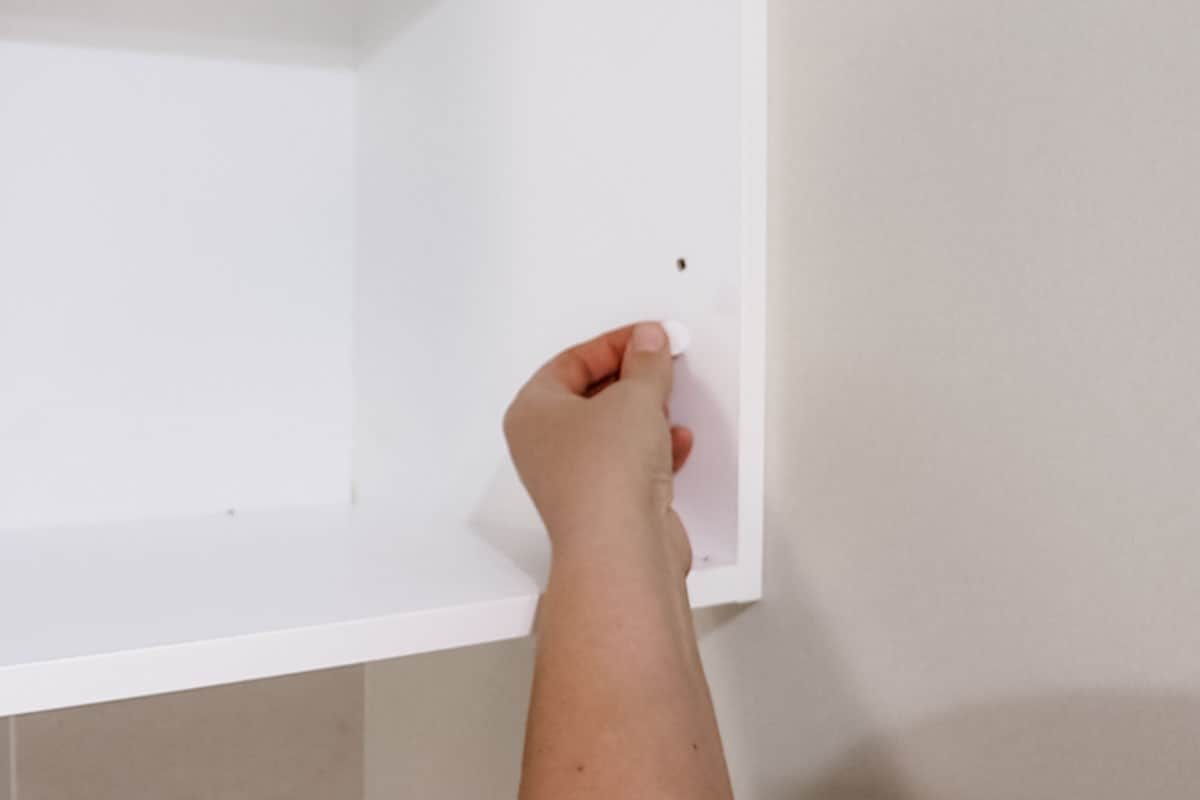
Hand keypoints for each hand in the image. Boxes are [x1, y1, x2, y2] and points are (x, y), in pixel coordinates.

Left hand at [504, 323, 694, 574]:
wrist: (621, 548)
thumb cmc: (606, 474)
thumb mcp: (634, 396)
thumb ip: (646, 362)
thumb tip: (648, 342)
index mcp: (532, 413)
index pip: (570, 362)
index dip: (613, 344)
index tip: (648, 337)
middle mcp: (546, 447)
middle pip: (591, 396)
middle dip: (631, 380)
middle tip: (662, 363)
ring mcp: (575, 479)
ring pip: (613, 433)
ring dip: (646, 416)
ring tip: (669, 401)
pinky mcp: (606, 505)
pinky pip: (631, 465)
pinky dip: (655, 450)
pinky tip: (676, 442)